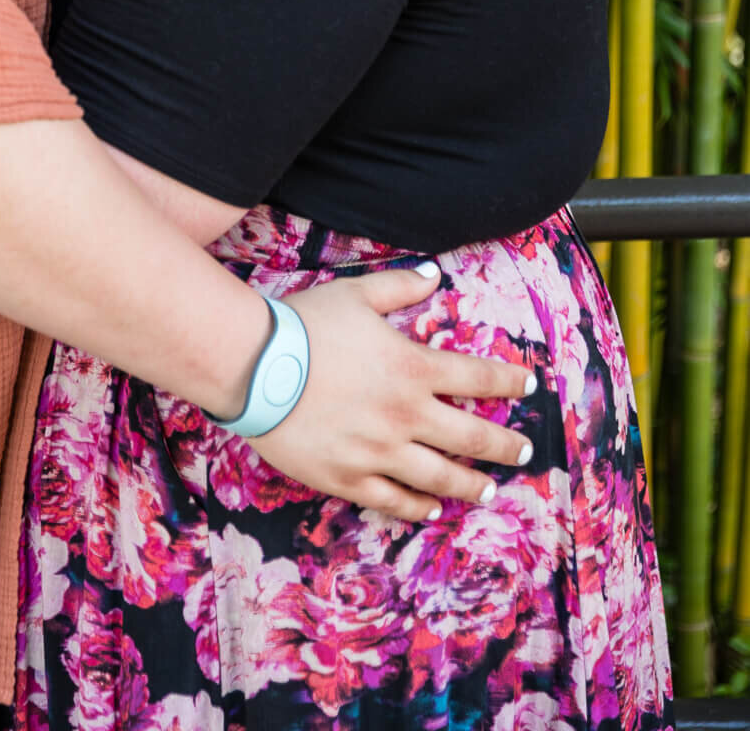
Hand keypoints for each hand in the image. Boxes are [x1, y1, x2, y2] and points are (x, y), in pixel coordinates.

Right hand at [252, 267, 534, 520]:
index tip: (530, 386)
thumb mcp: (356, 294)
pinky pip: (393, 500)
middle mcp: (406, 416)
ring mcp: (379, 453)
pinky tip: (432, 508)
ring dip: (471, 484)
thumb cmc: (306, 325)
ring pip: (440, 478)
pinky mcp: (349, 478)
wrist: (254, 366)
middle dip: (504, 446)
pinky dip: (418, 507)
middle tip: (523, 452)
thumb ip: (400, 287)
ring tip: (488, 491)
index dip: (509, 382)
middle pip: (471, 437)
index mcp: (413, 369)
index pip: (478, 379)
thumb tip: (434, 275)